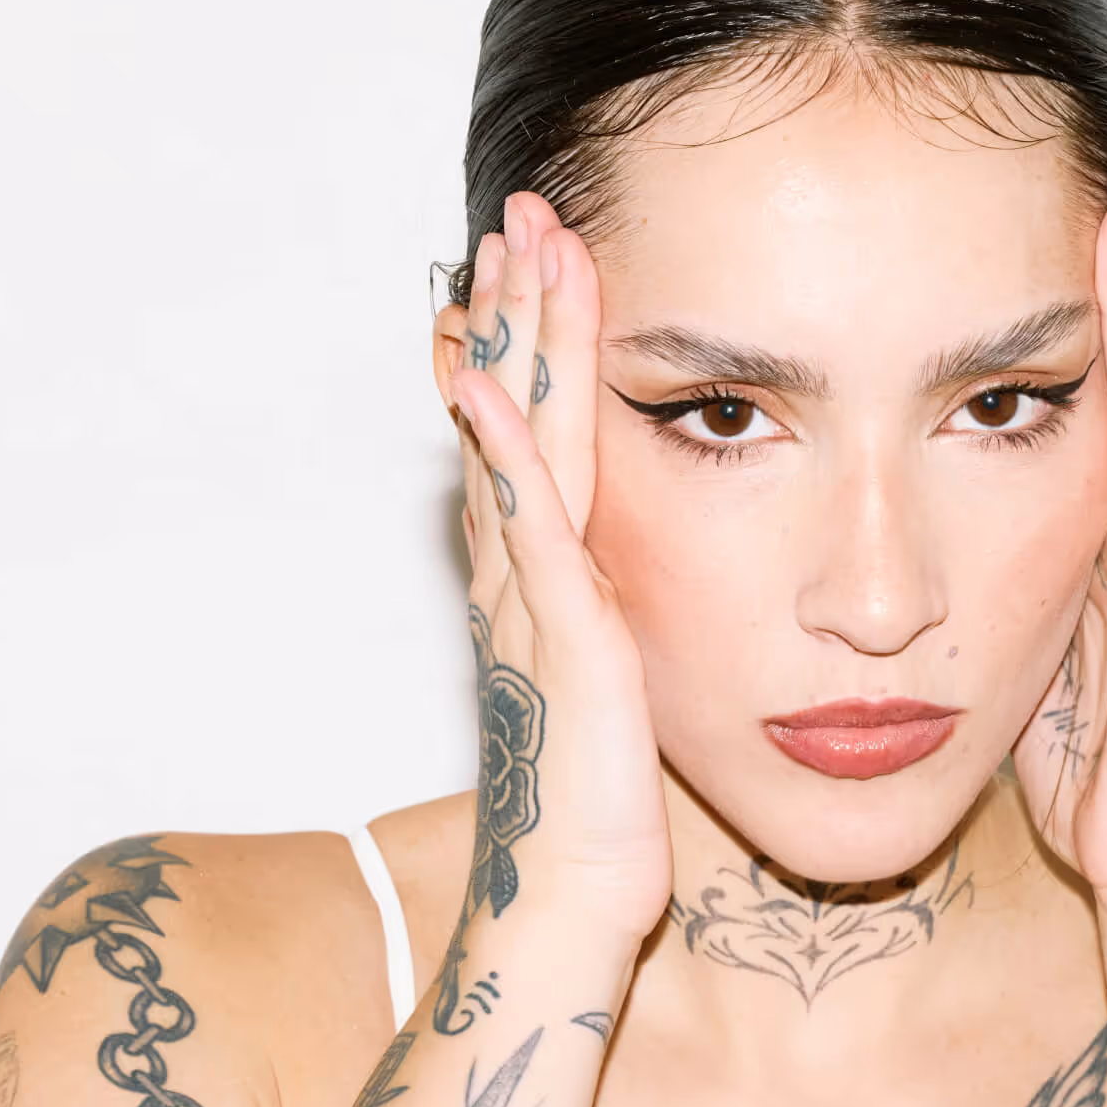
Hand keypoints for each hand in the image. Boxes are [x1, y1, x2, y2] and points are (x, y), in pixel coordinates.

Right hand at [446, 192, 671, 946]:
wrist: (574, 890)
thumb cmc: (605, 798)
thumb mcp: (616, 678)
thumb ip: (613, 611)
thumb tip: (623, 571)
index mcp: (542, 573)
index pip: (533, 433)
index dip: (532, 346)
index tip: (541, 265)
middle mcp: (519, 569)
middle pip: (514, 413)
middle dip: (517, 311)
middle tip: (521, 215)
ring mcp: (527, 594)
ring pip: (517, 443)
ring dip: (514, 344)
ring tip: (514, 252)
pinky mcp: (555, 630)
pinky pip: (523, 522)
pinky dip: (500, 449)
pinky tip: (483, 383)